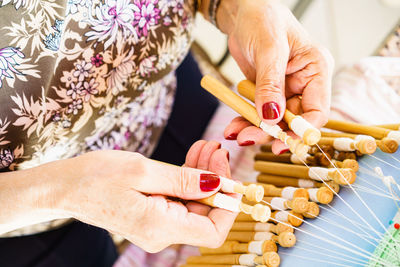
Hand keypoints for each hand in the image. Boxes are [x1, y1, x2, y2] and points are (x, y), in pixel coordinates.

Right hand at [55, 142, 234, 251]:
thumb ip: (184, 179)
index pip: (213, 231)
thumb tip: (218, 184)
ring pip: (194, 203)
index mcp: (159, 227)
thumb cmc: (96, 177)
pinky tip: (193, 157)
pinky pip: (180, 199)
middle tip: (216, 148)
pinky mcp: (153, 214)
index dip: (228, 205)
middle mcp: (161, 233)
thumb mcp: (143, 171)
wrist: (65, 187)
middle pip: (206, 213)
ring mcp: (158, 225)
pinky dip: (188, 179)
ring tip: (205, 146)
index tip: (229, 174)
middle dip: (216, 180)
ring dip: (203, 175)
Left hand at [216, 0, 333, 152]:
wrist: (242, 14)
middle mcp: (304, 83)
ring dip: (255, 130)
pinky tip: (233, 127)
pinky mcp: (267, 93)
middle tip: (248, 138)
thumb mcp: (268, 49)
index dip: (301, 131)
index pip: (317, 111)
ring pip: (274, 121)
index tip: (281, 141)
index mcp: (316, 70)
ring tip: (236, 134)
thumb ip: (271, 84)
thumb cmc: (262, 19)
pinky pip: (259, 114)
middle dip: (272, 132)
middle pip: (293, 121)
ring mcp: (285, 90)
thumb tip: (271, 117)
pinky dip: (246, 121)